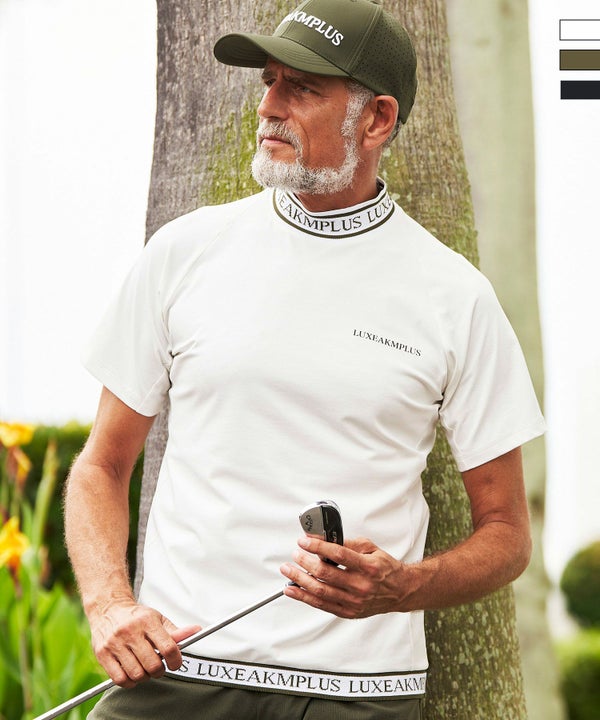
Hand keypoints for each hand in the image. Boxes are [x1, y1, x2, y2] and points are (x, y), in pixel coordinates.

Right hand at [89, 597, 200, 686]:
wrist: (108, 608)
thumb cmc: (136, 616)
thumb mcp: (157, 618)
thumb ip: (175, 630)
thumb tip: (197, 631)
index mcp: (147, 621)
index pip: (168, 647)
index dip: (176, 660)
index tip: (176, 664)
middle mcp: (130, 631)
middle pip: (153, 664)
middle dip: (160, 670)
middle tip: (159, 667)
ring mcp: (115, 643)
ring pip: (137, 674)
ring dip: (145, 677)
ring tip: (145, 669)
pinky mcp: (102, 654)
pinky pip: (120, 679)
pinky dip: (130, 682)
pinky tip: (132, 674)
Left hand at [280, 536, 408, 618]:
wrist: (400, 591)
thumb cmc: (384, 568)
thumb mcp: (370, 548)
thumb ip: (348, 543)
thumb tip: (324, 538)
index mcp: (368, 567)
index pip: (338, 554)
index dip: (318, 546)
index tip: (304, 541)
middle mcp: (361, 585)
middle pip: (325, 573)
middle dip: (305, 562)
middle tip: (295, 554)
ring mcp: (354, 601)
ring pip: (320, 591)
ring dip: (299, 580)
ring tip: (288, 571)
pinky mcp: (348, 612)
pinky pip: (321, 605)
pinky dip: (304, 597)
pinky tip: (293, 590)